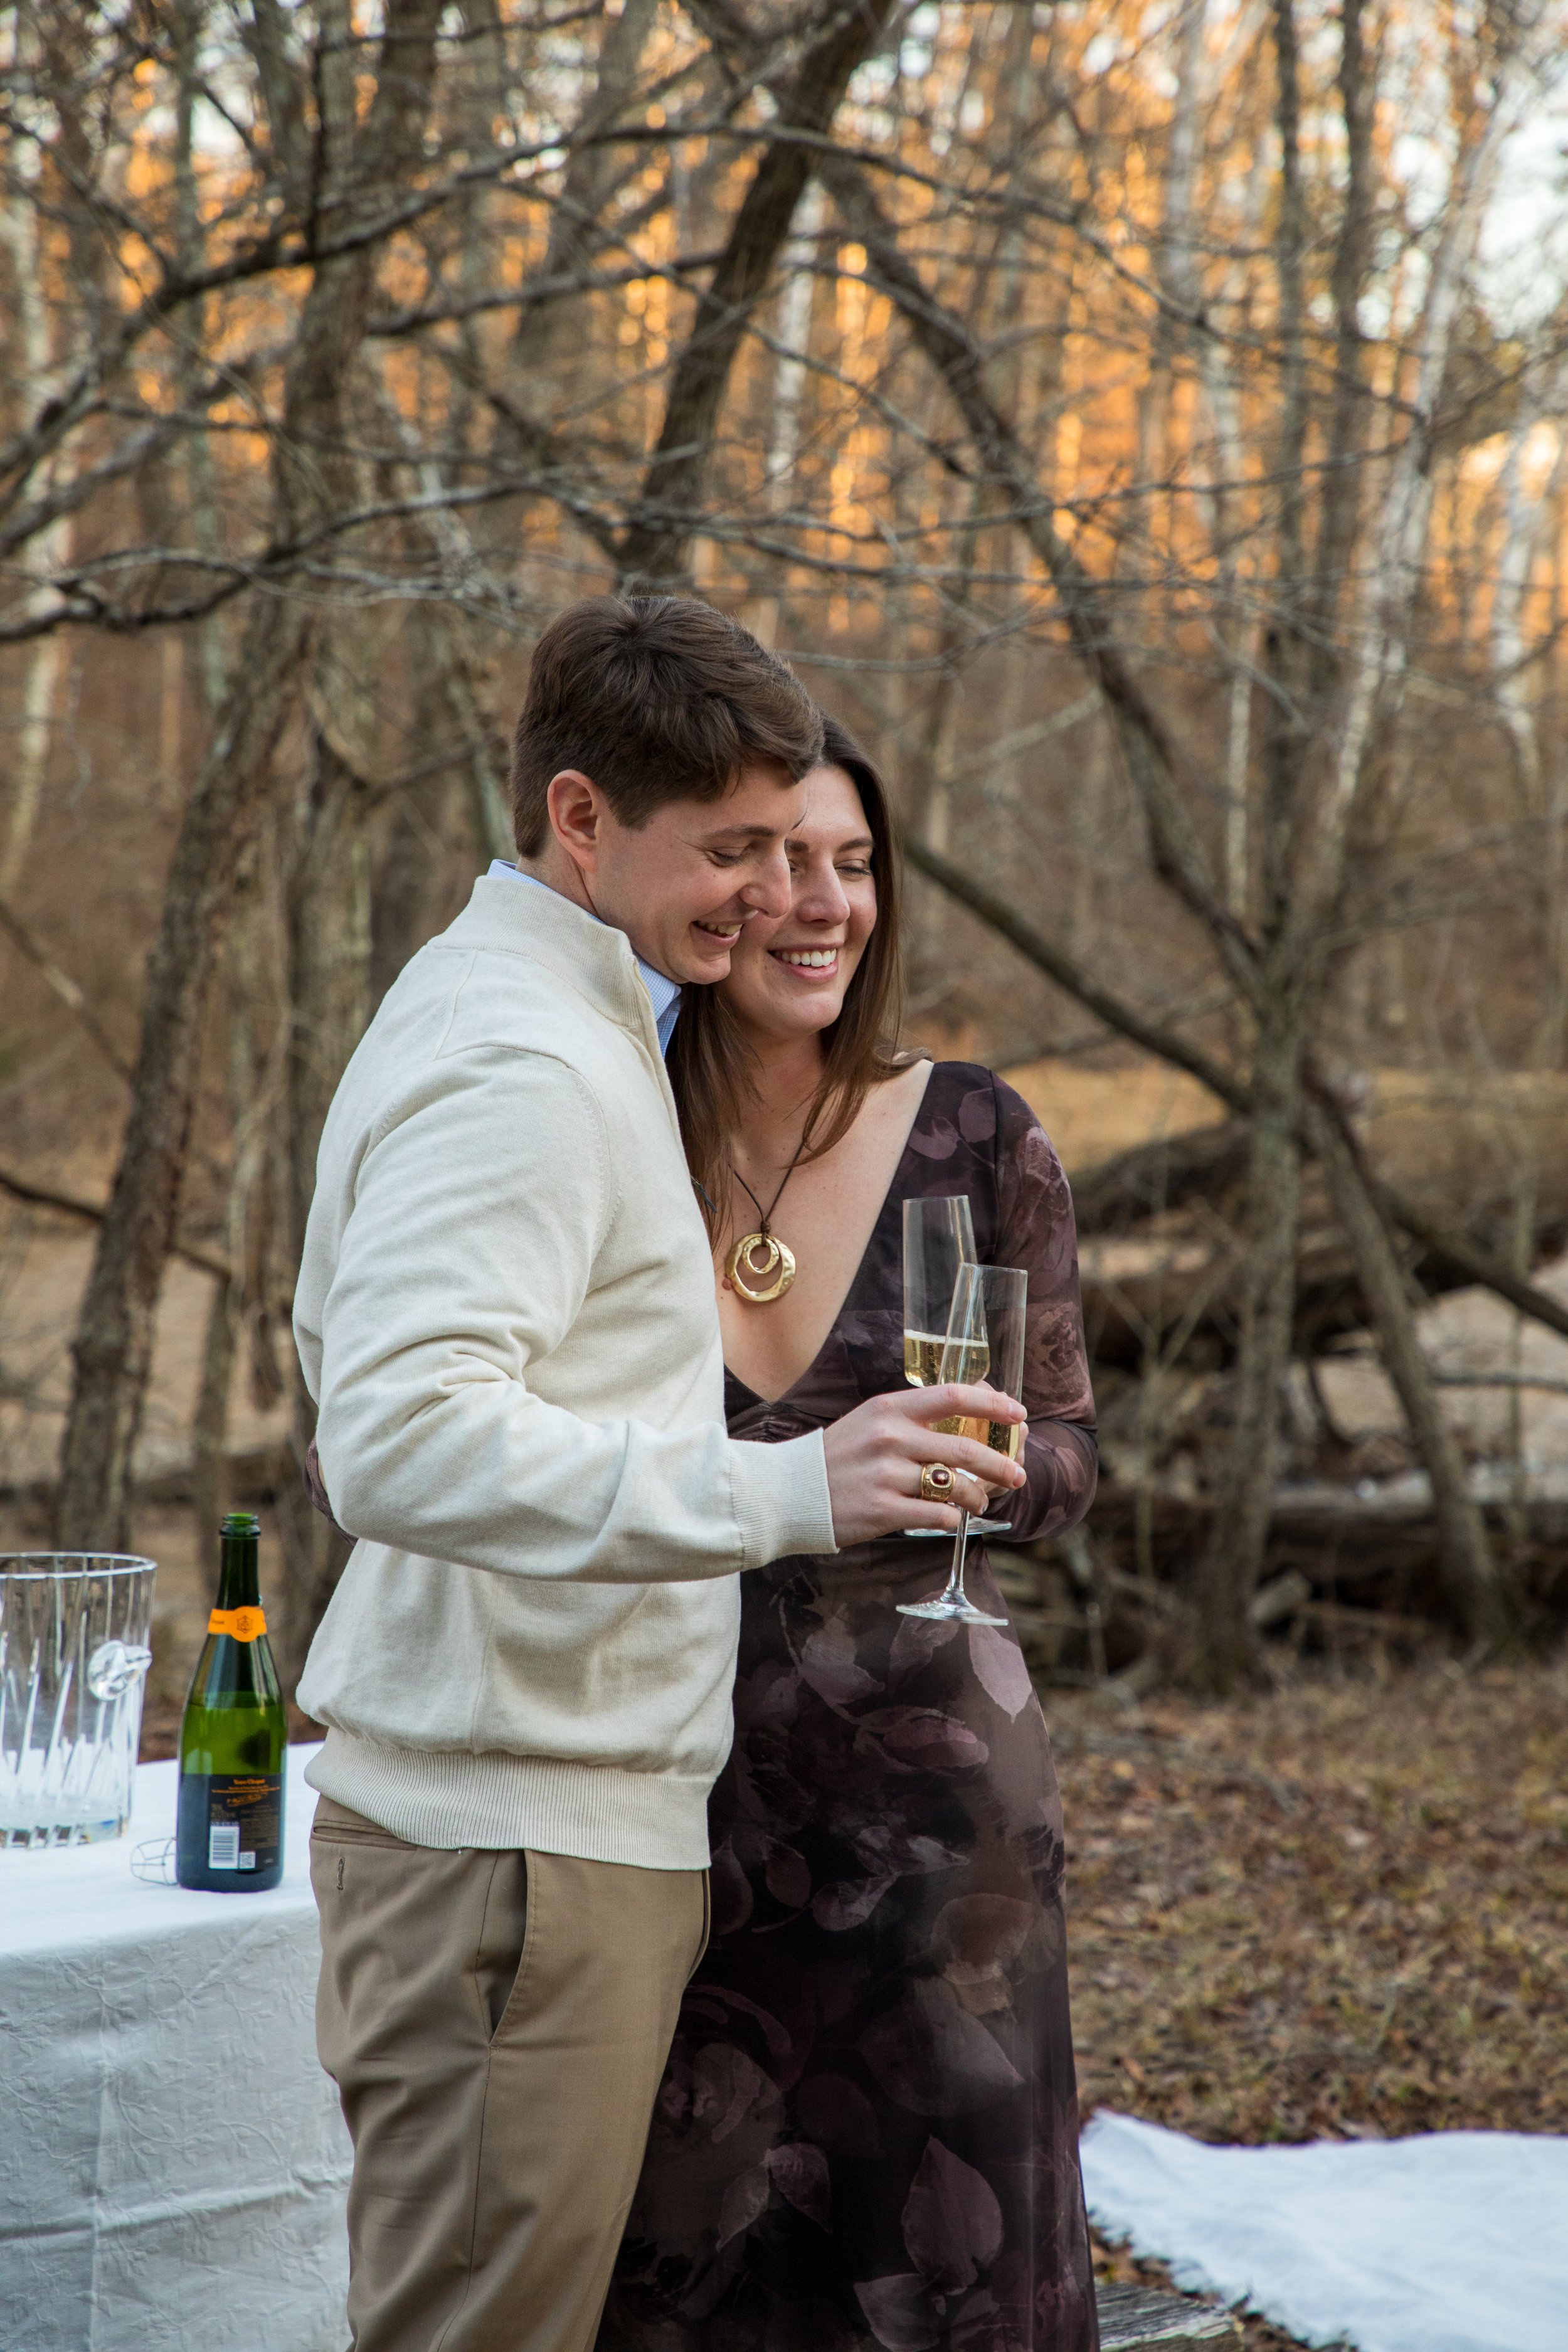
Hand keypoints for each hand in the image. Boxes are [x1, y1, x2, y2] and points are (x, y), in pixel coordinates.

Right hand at [821, 1384, 1027, 1547]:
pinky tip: (951, 1517)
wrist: (788, 1492)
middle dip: (1000, 1463)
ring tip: (981, 1501)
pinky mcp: (882, 1510)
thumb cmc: (837, 1456)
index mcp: (890, 1408)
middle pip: (964, 1447)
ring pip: (955, 1485)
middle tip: (1017, 1474)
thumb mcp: (870, 1422)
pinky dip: (952, 1517)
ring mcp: (886, 1475)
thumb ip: (912, 1419)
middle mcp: (890, 1437)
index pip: (953, 1396)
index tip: (1017, 1414)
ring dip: (977, 1496)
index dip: (993, 1404)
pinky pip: (936, 1514)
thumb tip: (967, 1422)